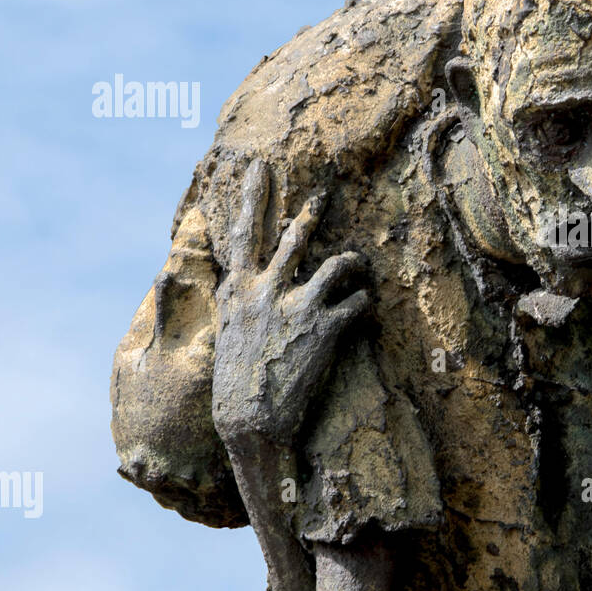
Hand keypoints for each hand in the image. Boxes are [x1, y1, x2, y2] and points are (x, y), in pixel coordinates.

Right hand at [211, 158, 368, 447]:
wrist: (250, 421)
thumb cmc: (235, 382)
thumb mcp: (225, 333)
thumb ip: (236, 302)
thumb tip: (236, 281)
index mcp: (237, 290)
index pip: (243, 233)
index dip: (251, 198)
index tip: (259, 170)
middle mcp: (266, 291)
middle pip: (292, 237)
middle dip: (310, 212)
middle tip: (323, 192)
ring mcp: (298, 307)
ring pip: (336, 264)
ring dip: (353, 261)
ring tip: (359, 262)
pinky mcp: (326, 328)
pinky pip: (358, 302)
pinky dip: (364, 302)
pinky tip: (365, 309)